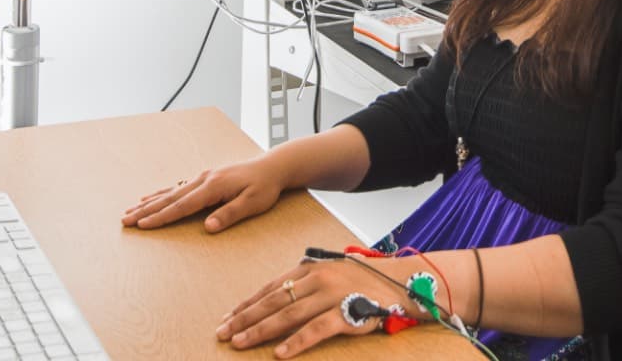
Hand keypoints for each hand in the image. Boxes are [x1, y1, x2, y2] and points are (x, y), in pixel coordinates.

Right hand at [120, 157, 284, 232]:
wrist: (272, 166)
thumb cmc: (265, 187)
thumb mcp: (253, 203)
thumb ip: (230, 214)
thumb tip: (208, 226)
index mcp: (213, 187)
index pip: (182, 205)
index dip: (162, 217)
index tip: (143, 225)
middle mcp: (204, 180)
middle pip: (169, 198)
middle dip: (146, 210)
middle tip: (125, 220)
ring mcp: (203, 177)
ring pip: (170, 192)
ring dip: (149, 201)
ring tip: (130, 209)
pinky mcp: (205, 178)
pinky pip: (178, 187)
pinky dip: (162, 193)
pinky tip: (151, 197)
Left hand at [218, 255, 427, 356]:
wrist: (398, 282)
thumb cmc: (362, 279)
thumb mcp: (329, 272)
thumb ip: (305, 282)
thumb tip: (277, 296)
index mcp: (310, 269)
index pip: (270, 288)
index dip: (247, 303)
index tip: (227, 317)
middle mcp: (316, 279)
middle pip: (272, 301)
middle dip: (244, 317)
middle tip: (223, 332)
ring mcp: (330, 296)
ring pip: (287, 315)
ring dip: (260, 330)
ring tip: (240, 342)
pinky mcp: (345, 313)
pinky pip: (315, 330)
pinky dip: (296, 342)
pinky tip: (279, 354)